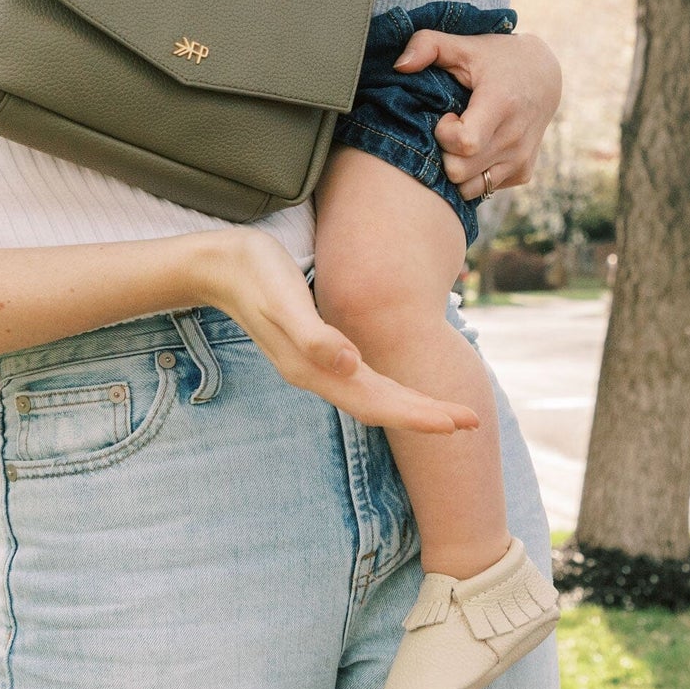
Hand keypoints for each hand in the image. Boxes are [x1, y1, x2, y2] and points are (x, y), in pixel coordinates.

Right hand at [200, 228, 478, 432]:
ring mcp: (312, 363)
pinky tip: (398, 386)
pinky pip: (358, 381)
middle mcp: (315, 373)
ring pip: (370, 396)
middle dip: (425, 415)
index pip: (376, 401)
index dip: (419, 414)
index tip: (460, 423)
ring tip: (447, 412)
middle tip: (471, 421)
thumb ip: (312, 335)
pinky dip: (387, 389)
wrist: (218, 265)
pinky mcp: (311, 347)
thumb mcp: (282, 298)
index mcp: (312, 367)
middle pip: (378, 406)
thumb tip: (351, 364)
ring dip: (409, 406)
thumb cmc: (254, 272)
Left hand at [393, 31, 561, 200]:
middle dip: (443, 153)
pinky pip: (484, 189)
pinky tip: (473, 150)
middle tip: (450, 128)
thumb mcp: (463, 45)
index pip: (464, 144)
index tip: (446, 116)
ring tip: (460, 140)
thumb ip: (427, 45)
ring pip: (469, 188)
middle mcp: (515, 138)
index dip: (444, 133)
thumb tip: (399, 66)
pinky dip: (471, 175)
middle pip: (459, 171)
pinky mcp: (523, 173)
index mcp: (501, 105)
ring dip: (455, 168)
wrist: (543, 76)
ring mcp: (521, 159)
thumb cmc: (496, 58)